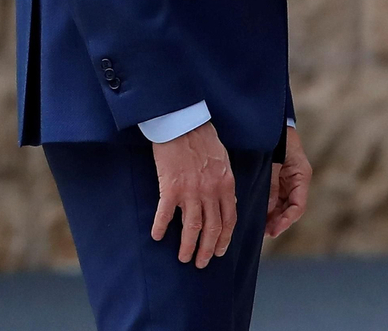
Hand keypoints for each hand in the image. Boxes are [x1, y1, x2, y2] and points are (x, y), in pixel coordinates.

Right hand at [150, 121, 235, 267]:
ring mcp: (191, 191)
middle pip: (212, 227)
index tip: (219, 251)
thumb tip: (228, 203)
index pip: (230, 219)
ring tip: (183, 258)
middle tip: (201, 263)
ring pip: (191, 227)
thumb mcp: (224, 162)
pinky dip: (161, 228)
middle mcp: (211, 191)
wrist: (183, 124)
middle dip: (207, 249)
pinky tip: (157, 237)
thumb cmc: (204, 140)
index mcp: (226, 185)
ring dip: (187, 246)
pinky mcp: (170, 187)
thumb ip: (226, 184)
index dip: (225, 238)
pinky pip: (165, 214)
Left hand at [265, 126, 312, 238]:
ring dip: (272, 218)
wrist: (270, 124)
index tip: (273, 231)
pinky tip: (257, 215)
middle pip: (290, 209)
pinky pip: (275, 199)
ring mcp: (288, 181)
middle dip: (278, 222)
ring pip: (283, 206)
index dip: (286, 221)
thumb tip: (267, 210)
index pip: (298, 206)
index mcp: (301, 176)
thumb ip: (271, 186)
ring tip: (258, 228)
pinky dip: (268, 208)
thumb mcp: (272, 164)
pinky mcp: (278, 180)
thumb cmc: (275, 140)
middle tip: (263, 234)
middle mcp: (297, 181)